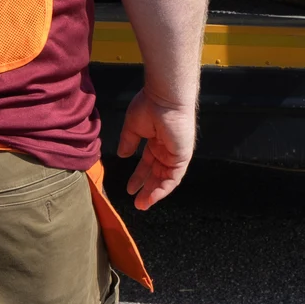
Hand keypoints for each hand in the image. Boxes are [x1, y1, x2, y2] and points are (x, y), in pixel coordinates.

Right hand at [117, 87, 194, 209]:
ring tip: (142, 205)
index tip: (129, 189)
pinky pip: (173, 178)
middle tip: (137, 203)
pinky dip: (162, 189)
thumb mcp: (133, 127)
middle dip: (147, 189)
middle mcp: (167, 149)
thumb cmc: (149, 106)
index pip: (148, 164)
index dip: (139, 177)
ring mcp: (176, 154)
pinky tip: (151, 197)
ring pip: (165, 179)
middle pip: (157, 174)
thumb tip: (122, 155)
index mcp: (157, 142)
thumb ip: (128, 142)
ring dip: (154, 193)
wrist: (165, 98)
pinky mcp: (182, 157)